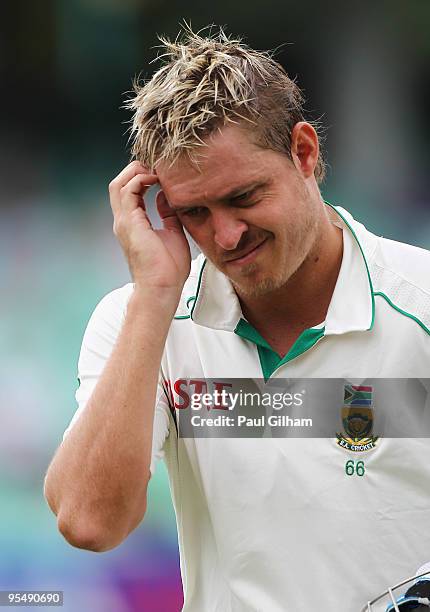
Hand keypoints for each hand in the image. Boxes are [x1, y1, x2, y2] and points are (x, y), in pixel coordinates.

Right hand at [109, 161, 190, 297]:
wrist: (162, 287)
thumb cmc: (169, 269)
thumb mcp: (173, 233)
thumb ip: (168, 214)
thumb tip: (167, 196)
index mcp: (133, 223)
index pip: (129, 191)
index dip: (142, 176)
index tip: (161, 172)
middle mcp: (124, 220)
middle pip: (118, 183)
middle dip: (136, 169)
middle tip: (157, 165)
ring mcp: (124, 222)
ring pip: (118, 184)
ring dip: (136, 171)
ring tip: (156, 169)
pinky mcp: (130, 223)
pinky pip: (128, 192)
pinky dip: (140, 180)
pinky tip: (156, 179)